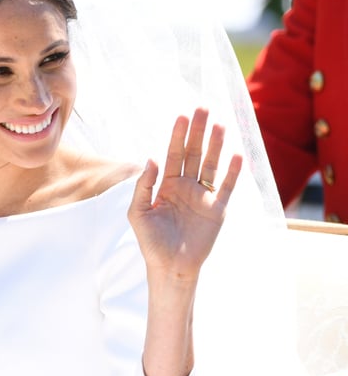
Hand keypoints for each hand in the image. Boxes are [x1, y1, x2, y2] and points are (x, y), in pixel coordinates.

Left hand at [127, 107, 241, 375]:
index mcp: (166, 185)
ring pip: (211, 165)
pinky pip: (227, 188)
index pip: (173, 154)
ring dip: (216, 146)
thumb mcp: (138, 213)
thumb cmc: (150, 241)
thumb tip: (151, 159)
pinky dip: (232, 173)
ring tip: (221, 125)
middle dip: (198, 132)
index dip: (178, 136)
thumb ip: (143, 186)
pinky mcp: (218, 210)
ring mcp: (204, 197)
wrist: (170, 267)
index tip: (183, 116)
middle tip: (203, 108)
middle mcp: (186, 187)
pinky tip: (237, 156)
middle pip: (194, 153)